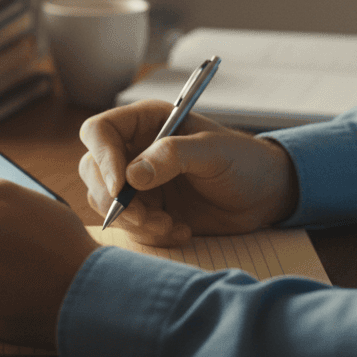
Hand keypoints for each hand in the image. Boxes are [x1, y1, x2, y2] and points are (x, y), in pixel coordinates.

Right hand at [79, 100, 298, 246]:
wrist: (264, 196)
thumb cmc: (244, 161)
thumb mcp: (213, 152)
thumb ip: (173, 156)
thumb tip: (131, 175)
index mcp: (146, 122)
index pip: (99, 131)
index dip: (102, 157)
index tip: (119, 187)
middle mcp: (135, 150)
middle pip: (92, 170)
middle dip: (114, 199)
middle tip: (146, 217)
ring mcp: (138, 182)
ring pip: (105, 202)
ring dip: (134, 221)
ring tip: (170, 225)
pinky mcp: (147, 210)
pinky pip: (129, 226)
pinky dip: (150, 234)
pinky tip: (181, 230)